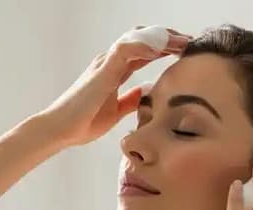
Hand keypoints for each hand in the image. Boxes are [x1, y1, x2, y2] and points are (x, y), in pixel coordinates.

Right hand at [36, 26, 190, 147]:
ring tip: (183, 41)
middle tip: (191, 42)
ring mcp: (106, 62)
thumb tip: (149, 92)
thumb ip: (132, 99)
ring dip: (162, 38)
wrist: (61, 130)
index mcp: (115, 70)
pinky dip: (146, 45)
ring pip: (138, 38)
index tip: (187, 51)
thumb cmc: (83, 122)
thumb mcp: (117, 111)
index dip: (166, 48)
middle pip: (144, 39)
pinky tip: (163, 48)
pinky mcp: (103, 69)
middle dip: (168, 38)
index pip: (145, 51)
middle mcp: (111, 61)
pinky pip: (127, 48)